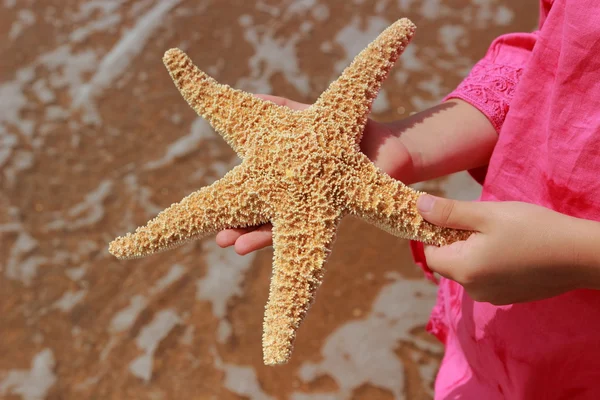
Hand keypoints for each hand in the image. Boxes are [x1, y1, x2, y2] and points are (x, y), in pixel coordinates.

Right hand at [216, 94, 413, 254]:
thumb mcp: (305, 117)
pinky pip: (315, 221)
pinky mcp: (338, 208)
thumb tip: (249, 96)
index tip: (214, 218)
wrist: (387, 145)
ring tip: (236, 246)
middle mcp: (299, 197)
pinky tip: (274, 240)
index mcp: (287, 179)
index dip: (234, 205)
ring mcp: (318, 205)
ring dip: (259, 237)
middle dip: (241, 229)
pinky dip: (298, 227)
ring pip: (284, 225)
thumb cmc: (347, 131)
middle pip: (264, 216)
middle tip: (221, 239)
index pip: (255, 193)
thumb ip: (279, 108)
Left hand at [417, 194, 591, 304]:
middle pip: (448, 262)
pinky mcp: (509, 296)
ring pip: (468, 269)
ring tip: (501, 234)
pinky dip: (490, 262)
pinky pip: (486, 277)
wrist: (581, 255)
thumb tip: (418, 207)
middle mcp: (473, 290)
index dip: (435, 233)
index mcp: (463, 271)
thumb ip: (449, 213)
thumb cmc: (533, 230)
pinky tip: (513, 248)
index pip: (430, 254)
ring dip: (474, 250)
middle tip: (483, 222)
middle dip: (457, 240)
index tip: (452, 217)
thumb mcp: (488, 215)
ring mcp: (492, 296)